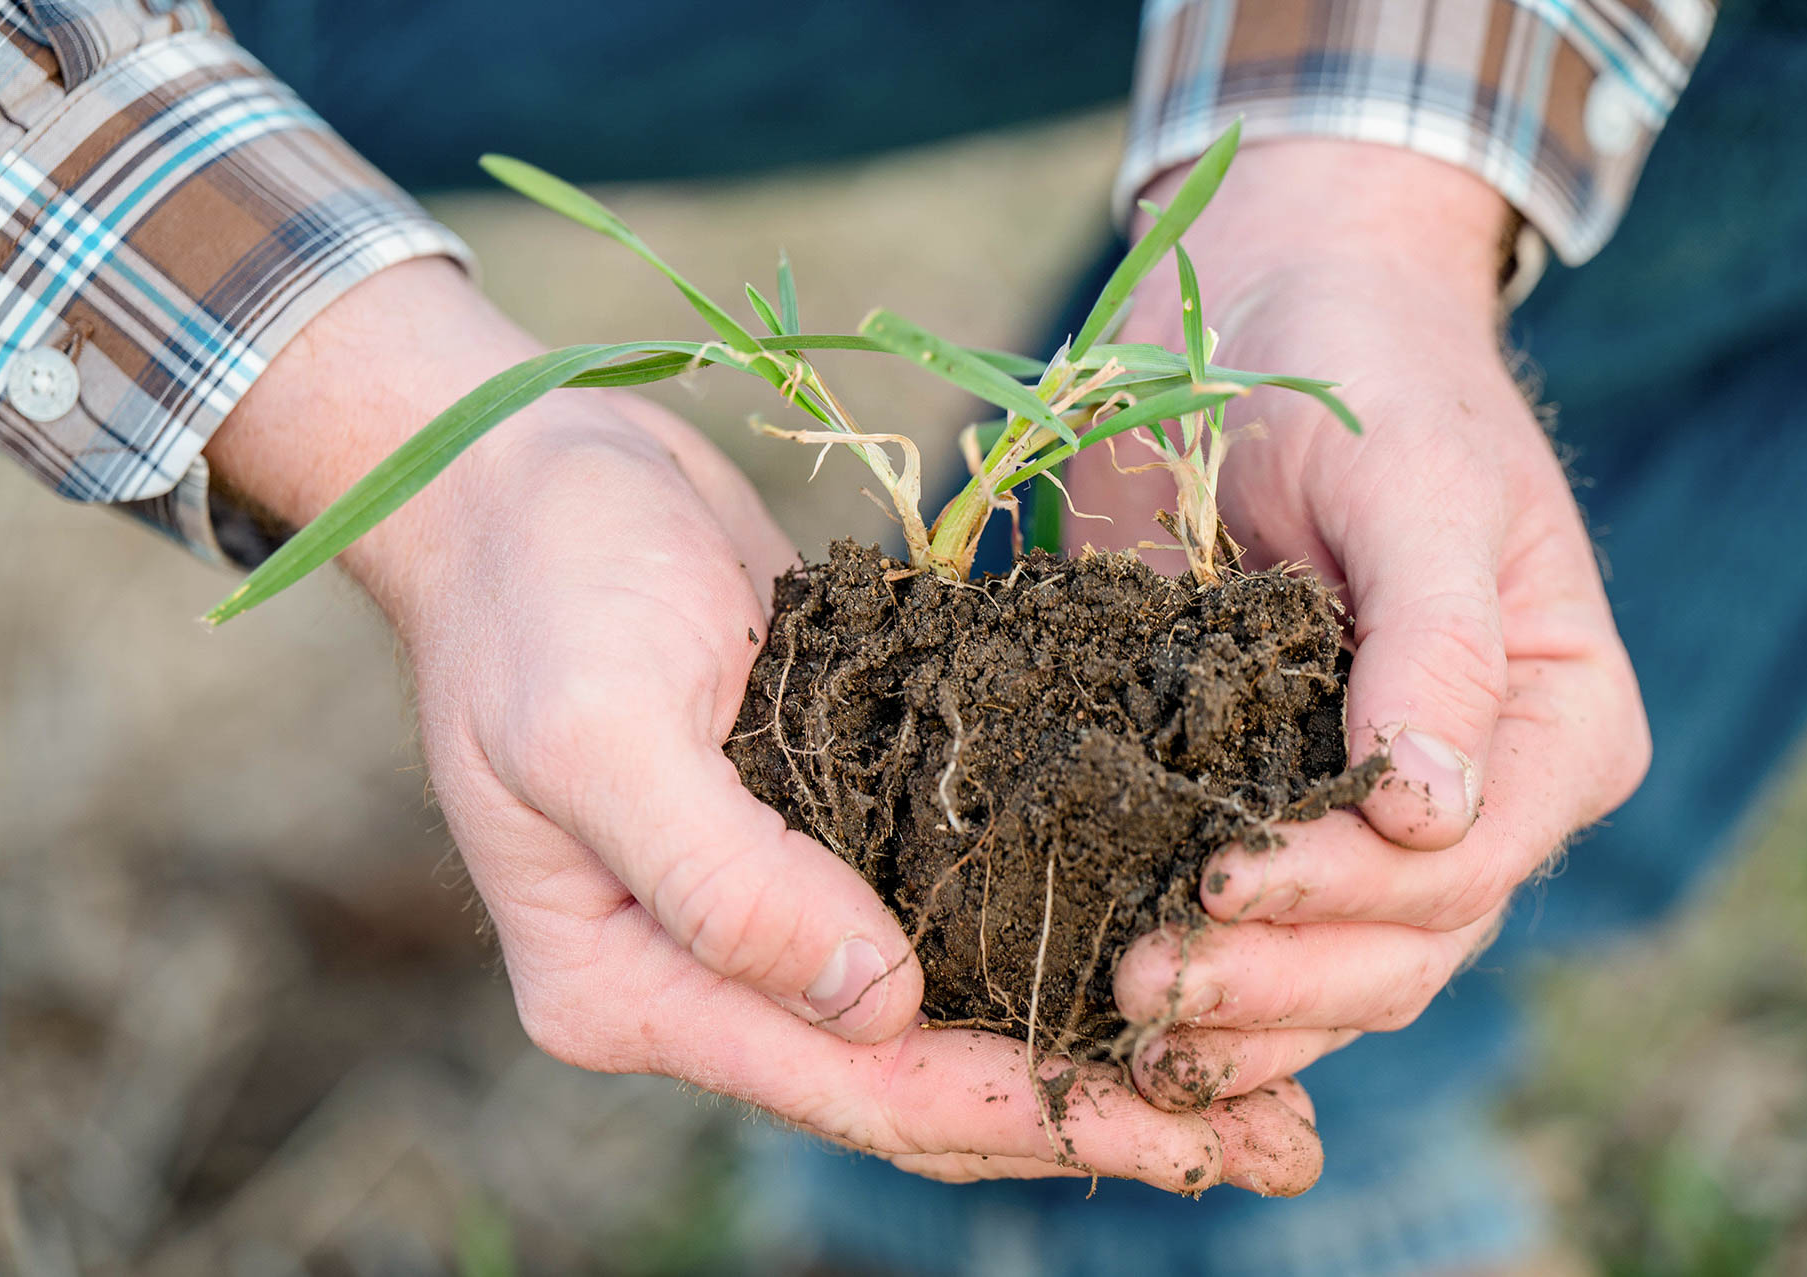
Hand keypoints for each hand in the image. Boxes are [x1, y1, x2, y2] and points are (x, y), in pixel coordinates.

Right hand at [208, 260, 1325, 1192]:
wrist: (528, 476)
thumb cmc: (540, 589)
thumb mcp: (598, 729)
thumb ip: (724, 882)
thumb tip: (882, 1006)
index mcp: (632, 987)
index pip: (848, 1082)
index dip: (1018, 1108)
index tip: (1183, 1123)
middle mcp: (704, 977)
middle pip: (917, 1082)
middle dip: (1090, 1115)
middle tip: (1278, 1144)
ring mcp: (765, 911)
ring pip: (948, 1017)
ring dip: (1092, 1050)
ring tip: (1263, 1085)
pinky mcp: (821, 830)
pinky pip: (949, 917)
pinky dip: (1051, 943)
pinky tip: (1161, 944)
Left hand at [1070, 142, 1651, 1107]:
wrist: (1271, 313)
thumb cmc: (1368, 376)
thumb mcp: (1416, 488)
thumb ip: (1439, 647)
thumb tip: (1436, 817)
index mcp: (1550, 725)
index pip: (1467, 860)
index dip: (1346, 892)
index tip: (1220, 882)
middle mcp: (1472, 796)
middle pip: (1398, 944)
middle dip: (1276, 979)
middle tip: (1141, 982)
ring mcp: (1361, 815)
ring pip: (1324, 967)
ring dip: (1229, 1008)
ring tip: (1116, 1010)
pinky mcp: (1255, 801)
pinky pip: (1240, 922)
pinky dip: (1189, 968)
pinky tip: (1100, 997)